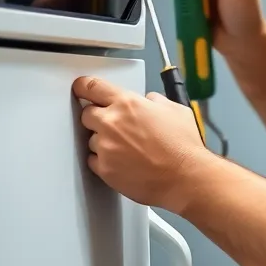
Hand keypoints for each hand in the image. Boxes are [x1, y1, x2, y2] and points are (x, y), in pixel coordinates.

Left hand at [73, 75, 208, 212]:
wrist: (185, 178)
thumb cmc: (183, 147)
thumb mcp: (175, 110)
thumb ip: (155, 101)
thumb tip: (148, 101)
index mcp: (127, 103)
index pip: (92, 87)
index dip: (83, 86)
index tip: (81, 88)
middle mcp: (112, 123)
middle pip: (86, 114)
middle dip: (97, 117)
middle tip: (114, 125)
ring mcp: (106, 147)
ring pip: (91, 140)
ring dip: (103, 141)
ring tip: (127, 149)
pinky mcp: (105, 169)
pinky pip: (93, 161)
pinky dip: (104, 161)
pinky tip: (123, 162)